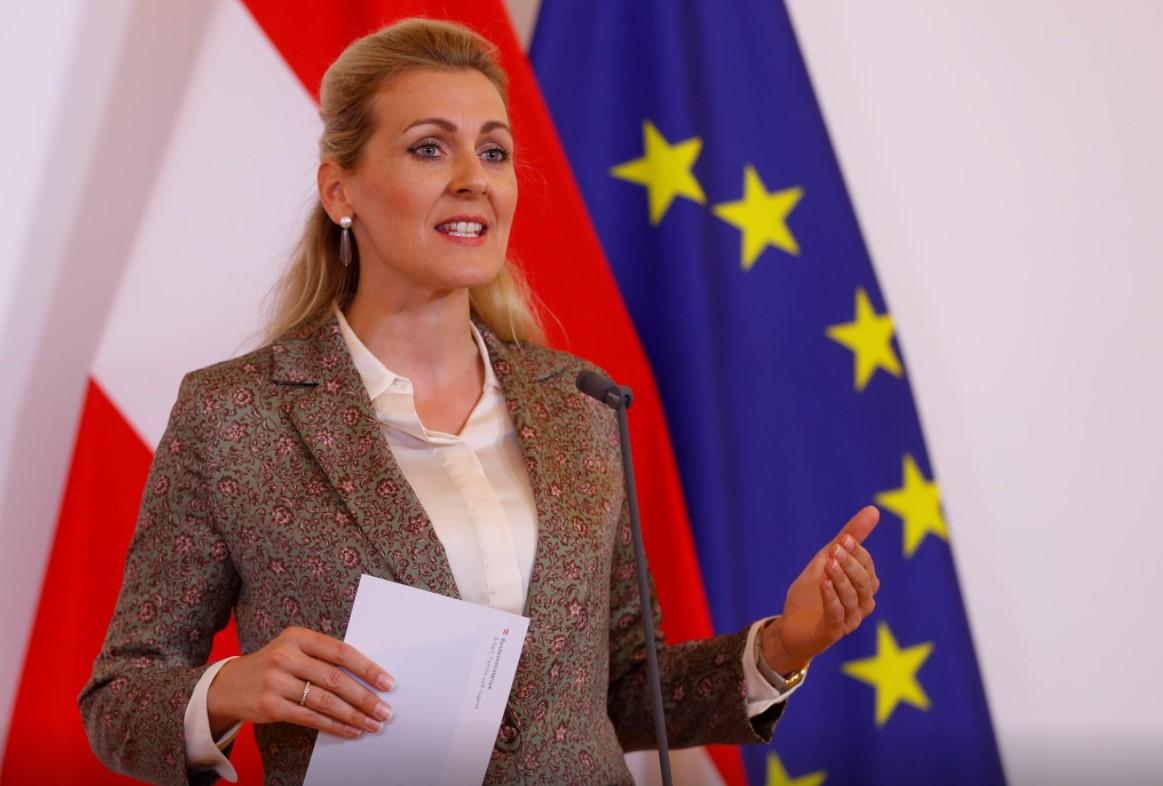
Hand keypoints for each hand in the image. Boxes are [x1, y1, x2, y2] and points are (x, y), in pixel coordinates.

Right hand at [206, 626, 393, 739]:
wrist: (229, 684)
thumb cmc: (274, 665)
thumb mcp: (294, 650)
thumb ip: (324, 658)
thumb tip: (368, 678)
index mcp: (298, 637)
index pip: (341, 652)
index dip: (367, 668)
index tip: (388, 683)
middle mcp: (286, 656)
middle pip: (335, 679)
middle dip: (365, 697)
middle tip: (385, 711)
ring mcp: (276, 682)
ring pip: (325, 701)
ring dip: (354, 715)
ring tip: (373, 724)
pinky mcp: (270, 706)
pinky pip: (310, 718)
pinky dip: (334, 725)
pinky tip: (351, 730)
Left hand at [761, 506, 880, 674]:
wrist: (791, 625)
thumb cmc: (813, 592)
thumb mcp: (826, 560)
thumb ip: (849, 538)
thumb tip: (874, 510)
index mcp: (863, 587)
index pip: (868, 566)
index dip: (857, 552)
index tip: (843, 538)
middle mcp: (862, 605)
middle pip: (865, 583)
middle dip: (851, 564)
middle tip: (836, 549)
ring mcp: (849, 621)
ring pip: (852, 598)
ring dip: (841, 578)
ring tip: (829, 563)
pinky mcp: (832, 632)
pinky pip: (836, 615)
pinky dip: (831, 598)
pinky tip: (823, 583)